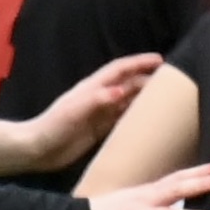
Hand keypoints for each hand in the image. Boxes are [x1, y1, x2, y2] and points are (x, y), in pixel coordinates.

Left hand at [23, 53, 161, 169]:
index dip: (139, 62)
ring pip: (128, 100)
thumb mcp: (74, 111)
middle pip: (128, 83)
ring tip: (166, 99)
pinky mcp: (99, 129)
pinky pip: (122, 118)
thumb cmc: (53, 127)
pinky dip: (136, 115)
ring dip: (144, 97)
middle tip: (172, 81)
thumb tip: (122, 91)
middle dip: (147, 79)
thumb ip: (97, 100)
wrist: (38, 149)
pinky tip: (148, 120)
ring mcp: (100, 113)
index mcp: (92, 88)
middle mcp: (99, 97)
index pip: (120, 69)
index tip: (161, 60)